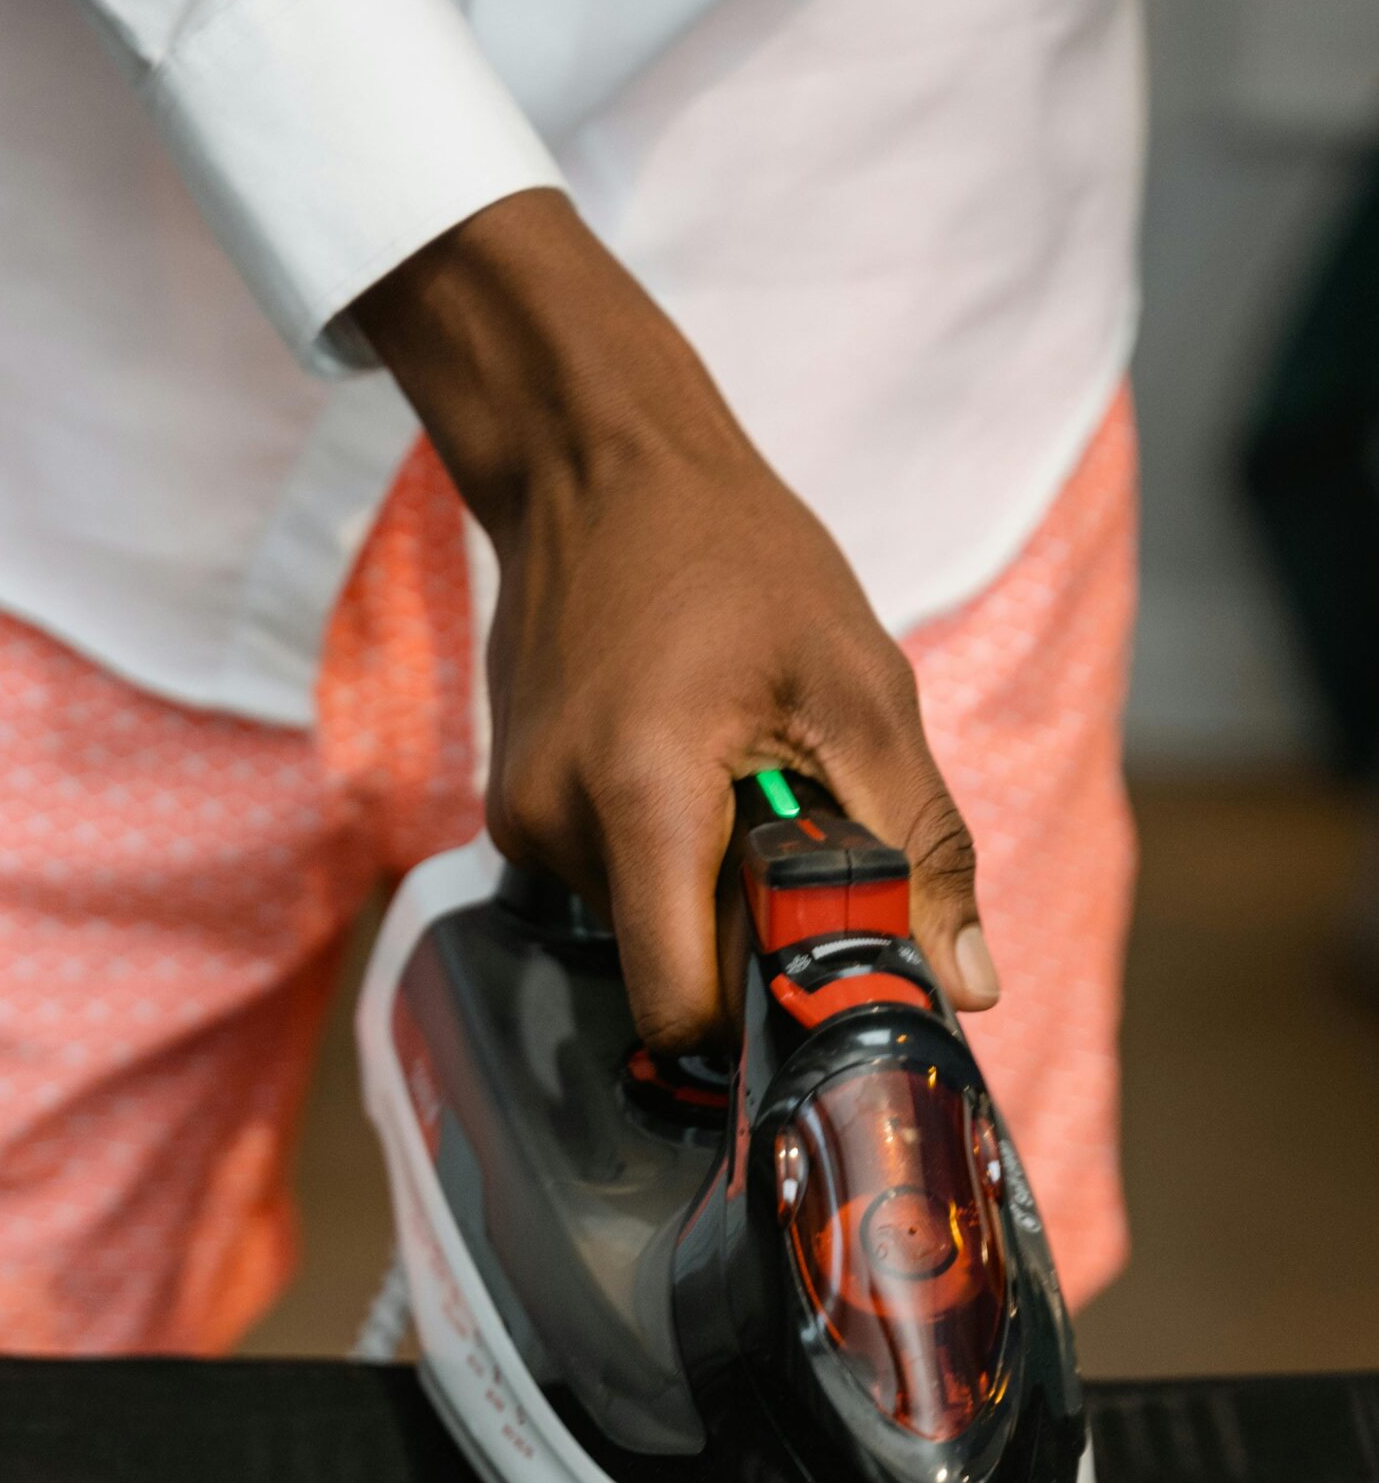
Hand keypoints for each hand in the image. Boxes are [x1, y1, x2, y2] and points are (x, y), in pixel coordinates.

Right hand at [353, 189, 997, 1052]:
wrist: (598, 461)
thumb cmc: (738, 555)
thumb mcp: (861, 686)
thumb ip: (917, 844)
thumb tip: (968, 985)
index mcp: (638, 799)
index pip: (677, 1007)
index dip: (754, 1021)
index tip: (817, 975)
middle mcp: (554, 826)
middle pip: (665, 969)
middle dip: (744, 936)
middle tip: (798, 837)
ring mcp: (521, 819)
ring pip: (641, 924)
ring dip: (708, 883)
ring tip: (739, 771)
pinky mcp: (514, 807)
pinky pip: (610, 877)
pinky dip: (667, 851)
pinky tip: (689, 761)